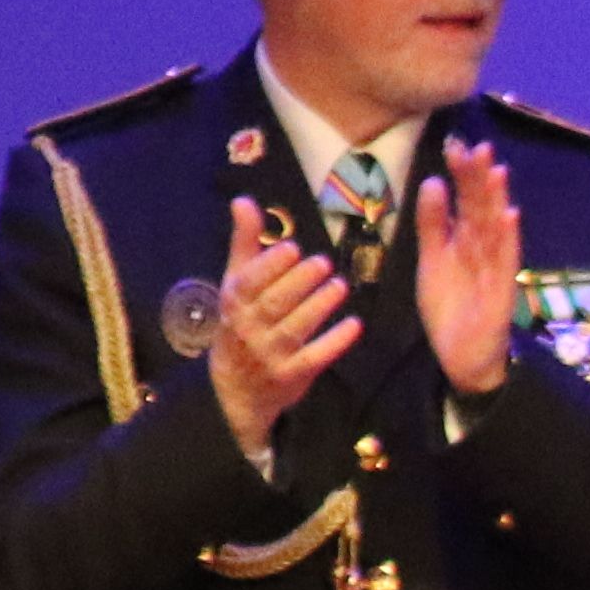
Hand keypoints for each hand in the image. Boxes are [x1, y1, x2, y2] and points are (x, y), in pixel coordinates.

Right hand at [206, 196, 359, 464]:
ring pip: (295, 328)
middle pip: (274, 304)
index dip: (270, 266)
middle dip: (299, 282)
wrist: (235, 388)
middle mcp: (248, 328)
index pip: (249, 282)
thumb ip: (246, 243)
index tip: (293, 248)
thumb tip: (243, 201)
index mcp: (234, 302)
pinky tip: (355, 325)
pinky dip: (335, 341)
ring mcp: (270, 354)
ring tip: (340, 286)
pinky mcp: (292, 376)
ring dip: (319, 306)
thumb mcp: (237, 283)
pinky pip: (315, 357)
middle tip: (324, 263)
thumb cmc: (240, 323)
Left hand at [413, 139, 521, 394]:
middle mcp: (482, 249)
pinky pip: (505, 261)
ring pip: (495, 228)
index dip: (462, 174)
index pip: (465, 200)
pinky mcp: (501, 290)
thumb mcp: (432, 260)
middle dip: (480, 179)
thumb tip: (434, 181)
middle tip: (478, 147)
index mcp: (464, 240)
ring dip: (497, 200)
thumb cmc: (451, 308)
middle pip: (481, 208)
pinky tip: (509, 216)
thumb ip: (432, 224)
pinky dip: (507, 239)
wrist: (462, 355)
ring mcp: (494, 268)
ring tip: (496, 171)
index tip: (456, 145)